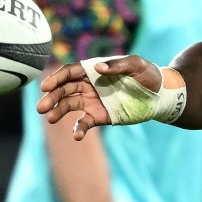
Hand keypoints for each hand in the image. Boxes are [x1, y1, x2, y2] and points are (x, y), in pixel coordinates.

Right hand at [37, 56, 166, 138]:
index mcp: (94, 70)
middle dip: (52, 97)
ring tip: (50, 118)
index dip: (56, 79)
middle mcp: (88, 85)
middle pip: (64, 89)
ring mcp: (92, 101)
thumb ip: (118, 65)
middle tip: (41, 108)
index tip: (45, 87)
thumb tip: (98, 67)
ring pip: (69, 105)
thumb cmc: (148, 75)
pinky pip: (84, 122)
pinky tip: (77, 135)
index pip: (70, 72)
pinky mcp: (99, 116)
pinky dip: (78, 128)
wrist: (160, 94)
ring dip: (58, 111)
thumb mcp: (136, 65)